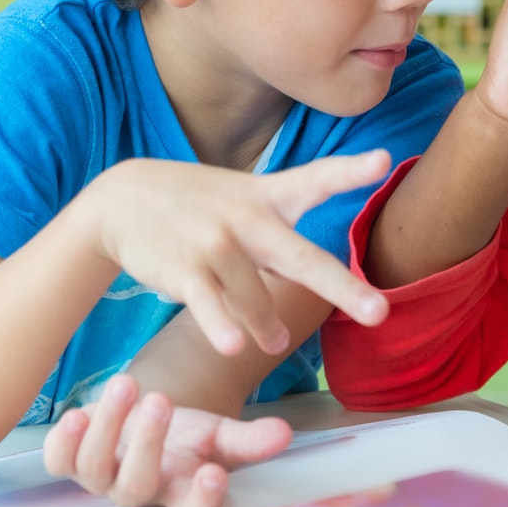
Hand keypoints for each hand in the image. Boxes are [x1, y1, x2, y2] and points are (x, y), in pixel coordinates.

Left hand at [41, 373, 292, 506]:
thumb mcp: (218, 433)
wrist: (143, 419)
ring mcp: (101, 479)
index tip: (214, 472)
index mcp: (180, 494)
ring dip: (109, 426)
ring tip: (128, 384)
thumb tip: (283, 434)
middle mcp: (138, 494)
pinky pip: (59, 461)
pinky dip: (65, 440)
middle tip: (162, 401)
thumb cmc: (184, 434)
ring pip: (96, 468)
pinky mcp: (71, 461)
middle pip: (137, 488)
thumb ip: (249, 439)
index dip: (201, 501)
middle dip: (147, 445)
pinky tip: (78, 413)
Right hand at [76, 151, 393, 357]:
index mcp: (268, 197)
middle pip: (302, 258)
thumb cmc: (200, 206)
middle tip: (379, 312)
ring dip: (268, 327)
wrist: (123, 199)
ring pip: (255, 297)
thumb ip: (288, 225)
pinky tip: (232, 346)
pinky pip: (209, 304)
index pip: (316, 179)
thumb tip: (330, 269)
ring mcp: (214, 243)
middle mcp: (247, 219)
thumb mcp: (246, 198)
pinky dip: (221, 326)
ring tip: (274, 343)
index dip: (350, 171)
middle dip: (343, 287)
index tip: (384, 160)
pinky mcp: (183, 268)